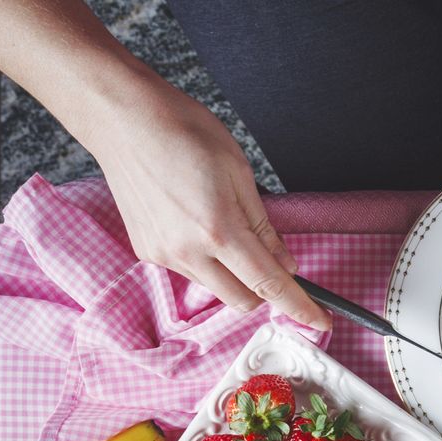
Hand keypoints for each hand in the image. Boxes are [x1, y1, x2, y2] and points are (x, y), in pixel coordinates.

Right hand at [83, 78, 325, 329]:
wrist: (121, 117)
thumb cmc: (183, 132)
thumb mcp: (239, 172)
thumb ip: (263, 226)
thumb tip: (285, 264)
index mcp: (218, 230)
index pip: (269, 285)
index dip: (299, 307)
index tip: (320, 321)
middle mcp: (187, 252)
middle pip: (242, 300)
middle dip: (263, 290)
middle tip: (270, 261)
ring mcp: (162, 254)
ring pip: (214, 286)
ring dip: (231, 273)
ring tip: (220, 223)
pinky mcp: (145, 250)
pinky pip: (188, 270)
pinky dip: (204, 260)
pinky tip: (193, 222)